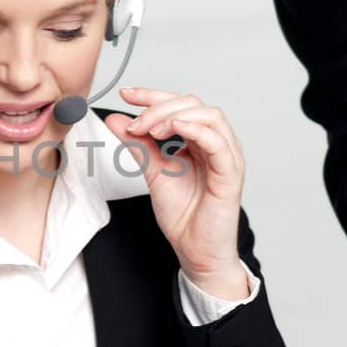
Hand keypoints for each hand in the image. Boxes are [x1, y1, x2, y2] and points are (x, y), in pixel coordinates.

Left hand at [104, 87, 248, 299]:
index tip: (126, 94)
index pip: (179, 105)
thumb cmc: (184, 216)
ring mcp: (226, 158)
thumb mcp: (153, 173)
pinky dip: (198, 130)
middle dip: (159, 106)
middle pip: (194, 104)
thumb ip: (138, 145)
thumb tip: (116, 119)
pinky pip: (219, 144)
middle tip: (135, 123)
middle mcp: (215, 144)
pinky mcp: (230, 175)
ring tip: (152, 128)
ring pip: (210, 116)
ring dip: (176, 115)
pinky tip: (176, 128)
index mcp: (199, 141)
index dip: (152, 95)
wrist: (196, 252)